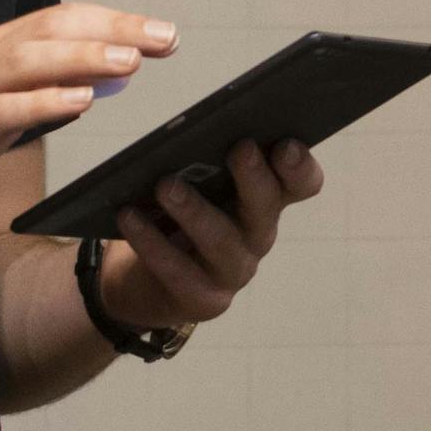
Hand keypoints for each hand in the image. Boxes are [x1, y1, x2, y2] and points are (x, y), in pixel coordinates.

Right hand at [0, 7, 176, 238]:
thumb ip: (40, 93)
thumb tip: (98, 80)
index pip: (61, 20)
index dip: (114, 21)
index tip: (162, 32)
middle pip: (53, 29)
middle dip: (114, 29)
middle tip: (165, 38)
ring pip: (30, 60)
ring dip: (84, 57)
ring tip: (131, 60)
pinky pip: (3, 110)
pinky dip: (44, 102)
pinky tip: (80, 101)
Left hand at [100, 138, 322, 327]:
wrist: (144, 280)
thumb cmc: (176, 216)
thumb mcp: (192, 182)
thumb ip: (200, 159)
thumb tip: (187, 131)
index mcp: (264, 199)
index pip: (301, 183)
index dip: (300, 167)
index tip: (285, 143)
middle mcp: (258, 234)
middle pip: (267, 207)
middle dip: (255, 177)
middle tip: (240, 149)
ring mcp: (234, 270)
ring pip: (222, 241)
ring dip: (195, 211)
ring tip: (166, 186)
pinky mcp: (204, 299)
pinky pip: (178, 271)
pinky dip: (151, 242)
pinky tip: (129, 217)